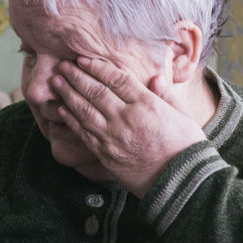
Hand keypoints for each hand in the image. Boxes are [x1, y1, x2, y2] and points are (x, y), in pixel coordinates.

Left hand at [51, 56, 206, 196]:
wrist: (181, 182)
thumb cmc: (186, 147)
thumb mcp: (183, 115)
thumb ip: (166, 95)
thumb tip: (156, 77)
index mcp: (147, 105)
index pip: (116, 79)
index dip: (97, 67)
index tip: (83, 59)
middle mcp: (127, 118)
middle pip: (96, 92)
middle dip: (77, 76)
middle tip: (62, 65)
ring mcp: (114, 137)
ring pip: (85, 111)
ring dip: (68, 94)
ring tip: (56, 82)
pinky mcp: (106, 155)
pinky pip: (84, 134)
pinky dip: (71, 120)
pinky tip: (62, 109)